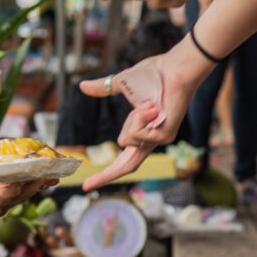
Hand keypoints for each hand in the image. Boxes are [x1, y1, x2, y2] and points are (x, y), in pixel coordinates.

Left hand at [0, 174, 55, 248]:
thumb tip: (7, 150)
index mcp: (4, 194)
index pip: (26, 186)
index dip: (41, 181)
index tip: (56, 173)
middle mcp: (0, 205)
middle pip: (21, 195)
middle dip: (34, 186)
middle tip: (46, 175)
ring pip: (4, 202)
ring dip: (11, 190)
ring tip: (15, 180)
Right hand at [79, 51, 197, 189]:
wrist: (174, 70)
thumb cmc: (154, 74)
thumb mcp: (121, 84)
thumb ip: (102, 88)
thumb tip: (82, 86)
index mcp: (143, 131)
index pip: (124, 158)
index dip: (108, 171)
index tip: (91, 183)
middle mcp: (151, 139)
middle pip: (126, 167)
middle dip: (105, 176)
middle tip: (85, 187)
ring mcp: (159, 140)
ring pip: (126, 140)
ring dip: (131, 120)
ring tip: (148, 104)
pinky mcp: (164, 137)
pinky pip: (136, 135)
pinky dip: (139, 118)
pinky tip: (153, 106)